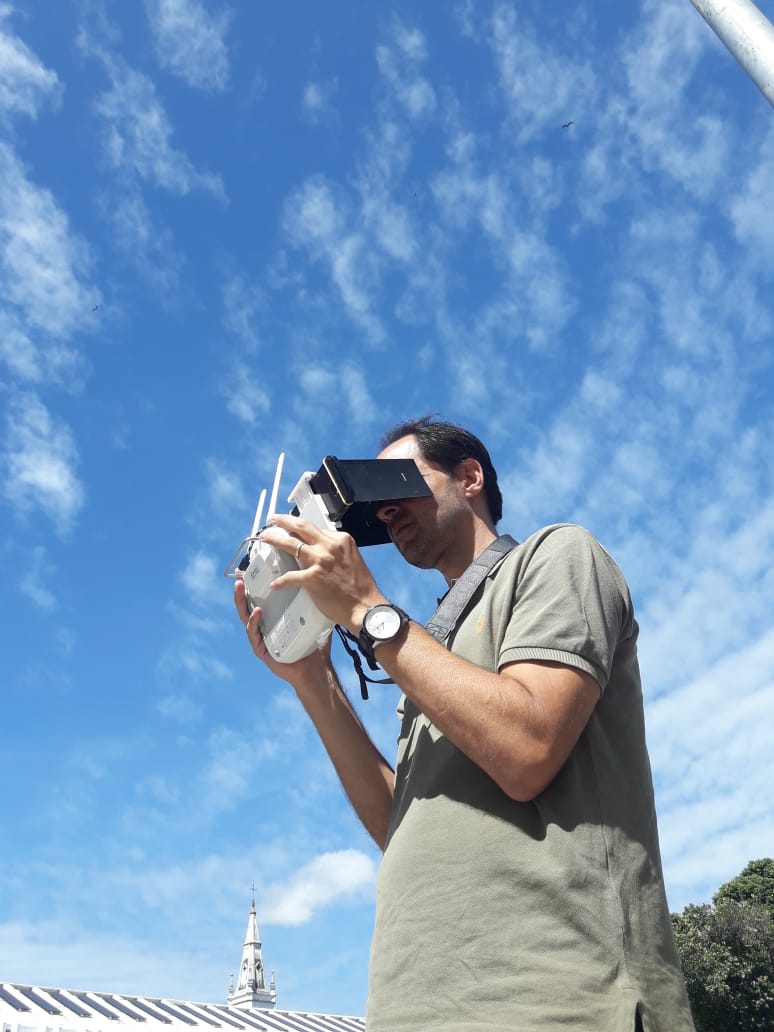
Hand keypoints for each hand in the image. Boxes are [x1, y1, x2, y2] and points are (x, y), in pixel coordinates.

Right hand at [234, 577, 332, 689]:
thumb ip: (315, 604)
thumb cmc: (315, 646)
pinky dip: (254, 622)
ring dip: (241, 602)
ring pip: (246, 618)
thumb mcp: (313, 619)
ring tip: (240, 588)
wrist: (316, 670)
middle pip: (249, 605)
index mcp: (274, 620)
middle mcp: (265, 628)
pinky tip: (256, 611)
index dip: (254, 585)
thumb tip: (322, 582)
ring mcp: (261, 639)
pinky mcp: (261, 651)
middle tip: (238, 575)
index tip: (248, 569)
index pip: (261, 599)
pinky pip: (254, 634)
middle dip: (242, 590)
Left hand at [258, 513, 385, 632]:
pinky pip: (290, 576)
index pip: (316, 528)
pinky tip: (275, 583)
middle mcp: (330, 546)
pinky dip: (281, 581)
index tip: (293, 526)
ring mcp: (320, 560)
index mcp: (341, 540)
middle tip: (273, 519)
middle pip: (301, 527)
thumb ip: (337, 552)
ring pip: (291, 544)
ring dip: (275, 539)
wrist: (365, 607)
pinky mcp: (313, 577)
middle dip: (284, 521)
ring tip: (265, 538)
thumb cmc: (361, 588)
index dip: (301, 527)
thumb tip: (321, 551)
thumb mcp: (352, 559)